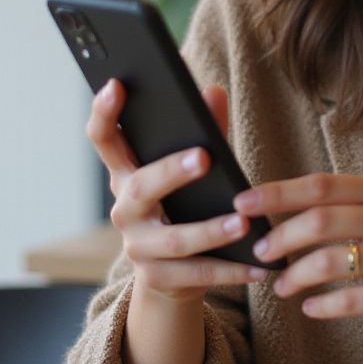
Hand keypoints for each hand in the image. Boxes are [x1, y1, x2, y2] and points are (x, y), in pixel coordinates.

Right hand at [86, 78, 265, 301]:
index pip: (104, 140)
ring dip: (210, 231)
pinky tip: (258, 266)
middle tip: (204, 157)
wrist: (174, 275)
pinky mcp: (158, 278)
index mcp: (127, 173)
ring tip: (242, 223)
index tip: (115, 85)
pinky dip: (230, 270)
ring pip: (173, 239)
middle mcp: (124, 210)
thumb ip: (205, 130)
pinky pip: (196, 274)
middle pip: (138, 189)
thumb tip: (214, 91)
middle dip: (170, 172)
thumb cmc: (186, 204)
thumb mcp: (194, 166)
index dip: (104, 113)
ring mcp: (138, 247)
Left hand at [232, 173, 362, 342]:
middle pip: (320, 219)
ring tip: (281, 285)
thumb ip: (358, 210)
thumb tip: (294, 214)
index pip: (322, 185)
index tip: (243, 202)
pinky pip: (348, 299)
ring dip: (295, 274)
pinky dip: (322, 304)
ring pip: (329, 260)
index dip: (278, 192)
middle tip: (259, 252)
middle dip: (280, 236)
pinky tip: (310, 307)